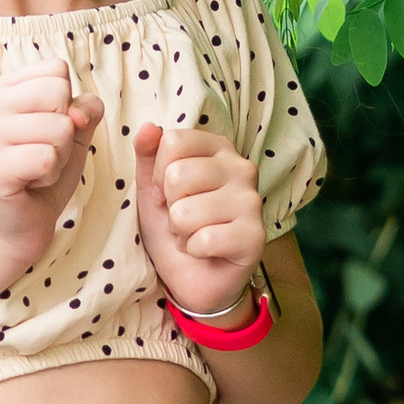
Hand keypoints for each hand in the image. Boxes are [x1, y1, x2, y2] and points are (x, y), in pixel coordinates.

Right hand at [0, 60, 103, 277]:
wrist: (15, 223)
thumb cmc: (41, 172)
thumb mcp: (72, 132)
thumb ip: (85, 108)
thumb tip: (79, 112)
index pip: (56, 71)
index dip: (65, 105)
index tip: (43, 132)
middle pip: (58, 93)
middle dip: (64, 130)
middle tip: (41, 153)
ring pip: (58, 127)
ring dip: (58, 156)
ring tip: (35, 169)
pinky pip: (47, 158)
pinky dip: (50, 175)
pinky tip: (30, 184)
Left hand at [133, 115, 264, 316]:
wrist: (194, 276)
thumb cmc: (176, 226)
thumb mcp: (152, 188)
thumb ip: (148, 156)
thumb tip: (147, 128)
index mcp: (218, 148)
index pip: (173, 141)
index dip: (158, 174)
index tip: (166, 194)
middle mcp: (241, 167)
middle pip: (178, 175)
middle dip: (170, 206)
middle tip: (183, 218)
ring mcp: (252, 201)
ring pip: (186, 211)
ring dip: (180, 232)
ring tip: (194, 234)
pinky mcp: (255, 236)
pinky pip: (204, 239)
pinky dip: (194, 250)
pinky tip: (206, 250)